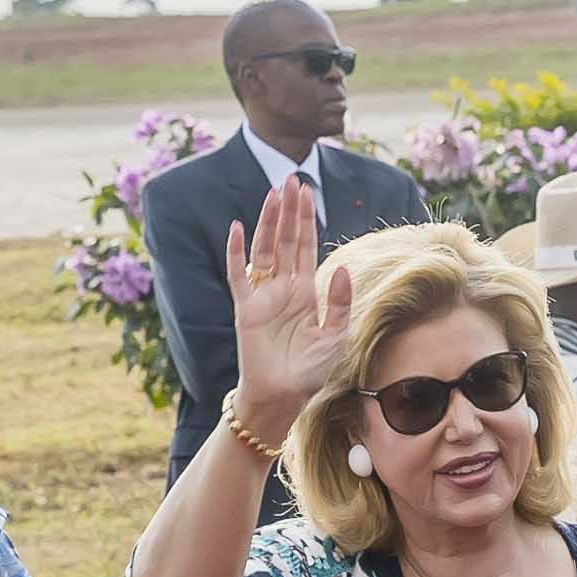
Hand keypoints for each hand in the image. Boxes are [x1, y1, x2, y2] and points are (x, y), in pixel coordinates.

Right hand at [226, 176, 352, 438]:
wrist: (282, 396)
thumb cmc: (309, 372)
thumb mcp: (335, 337)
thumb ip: (339, 303)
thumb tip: (340, 267)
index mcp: (306, 292)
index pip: (305, 246)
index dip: (306, 218)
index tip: (307, 190)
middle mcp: (283, 288)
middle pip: (285, 240)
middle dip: (289, 211)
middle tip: (291, 179)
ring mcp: (263, 296)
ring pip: (264, 250)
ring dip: (268, 222)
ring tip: (273, 194)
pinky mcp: (246, 308)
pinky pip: (238, 274)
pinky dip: (237, 251)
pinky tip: (238, 227)